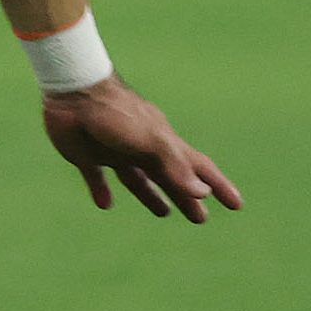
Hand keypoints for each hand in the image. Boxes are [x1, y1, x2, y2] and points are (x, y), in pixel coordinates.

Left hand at [40, 78, 242, 221]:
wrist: (73, 91)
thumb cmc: (117, 113)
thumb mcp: (151, 140)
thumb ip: (175, 166)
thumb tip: (203, 193)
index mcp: (163, 143)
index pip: (197, 168)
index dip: (218, 186)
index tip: (236, 204)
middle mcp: (141, 148)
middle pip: (170, 178)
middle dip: (187, 198)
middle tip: (201, 219)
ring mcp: (114, 151)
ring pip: (138, 179)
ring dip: (152, 196)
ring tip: (164, 213)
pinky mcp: (86, 155)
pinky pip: (97, 177)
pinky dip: (102, 191)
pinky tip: (105, 204)